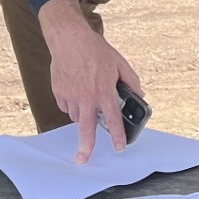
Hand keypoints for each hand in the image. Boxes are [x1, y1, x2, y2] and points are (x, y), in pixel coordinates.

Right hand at [39, 0, 143, 162]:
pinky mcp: (58, 92)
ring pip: (77, 116)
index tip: (120, 147)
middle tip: (83, 159)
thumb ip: (131, 81)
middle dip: (85, 146)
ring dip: (83, 115)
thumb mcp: (120, 63)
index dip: (118, 135)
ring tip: (88, 98)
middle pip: (86, 128)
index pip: (113, 119)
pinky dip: (72, 105)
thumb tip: (139, 95)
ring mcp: (70, 95)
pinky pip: (67, 107)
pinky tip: (76, 91)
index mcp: (103, 91)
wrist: (69, 39)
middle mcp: (86, 97)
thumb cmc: (95, 50)